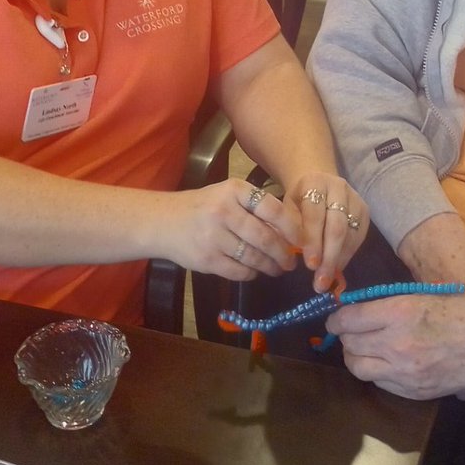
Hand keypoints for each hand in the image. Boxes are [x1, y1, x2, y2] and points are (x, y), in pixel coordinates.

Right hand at [160, 178, 301, 280]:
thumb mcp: (227, 196)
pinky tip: (254, 272)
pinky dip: (251, 274)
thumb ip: (256, 208)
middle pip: (266, 237)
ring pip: (254, 257)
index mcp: (234, 190)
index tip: (302, 240)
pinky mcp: (206, 259)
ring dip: (270, 266)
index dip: (293, 228)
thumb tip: (293, 230)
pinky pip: (239, 271)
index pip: (273, 210)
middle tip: (291, 261)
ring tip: (277, 269)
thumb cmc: (202, 208)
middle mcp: (224, 211)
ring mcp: (214, 236)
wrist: (162, 222)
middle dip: (284, 253)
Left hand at [286, 175, 368, 292]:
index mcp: (314, 183)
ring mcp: (355, 198)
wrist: (316, 183)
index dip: (313, 241)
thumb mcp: (287, 208)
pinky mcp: (364, 210)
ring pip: (351, 233)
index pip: (315, 214)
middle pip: (337, 226)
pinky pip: (359, 237)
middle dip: (329, 256)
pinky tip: (337, 267)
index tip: (310, 266)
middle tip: (321, 280)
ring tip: (327, 279)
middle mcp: (338, 187)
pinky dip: (348, 255)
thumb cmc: (298, 200)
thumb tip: (293, 256)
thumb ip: (290, 229)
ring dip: (339, 259)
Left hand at [325, 284, 464, 400]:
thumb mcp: (421, 296)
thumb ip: (388, 306)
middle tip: (350, 333)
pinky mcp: (418, 391)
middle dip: (345, 339)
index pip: (348, 319)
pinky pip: (382, 383)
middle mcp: (397, 343)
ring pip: (359, 369)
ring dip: (357, 358)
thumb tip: (357, 314)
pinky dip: (378, 373)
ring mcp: (407, 371)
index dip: (336, 318)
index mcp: (398, 311)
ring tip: (364, 350)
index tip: (337, 318)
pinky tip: (388, 363)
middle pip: (349, 346)